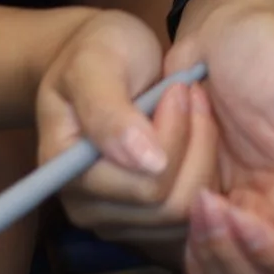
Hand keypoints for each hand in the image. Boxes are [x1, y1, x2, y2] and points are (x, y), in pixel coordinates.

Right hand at [39, 8, 214, 244]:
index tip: (178, 90)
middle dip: (192, 144)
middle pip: (167, 205)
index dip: (172, 140)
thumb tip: (145, 162)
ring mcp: (119, 220)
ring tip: (195, 109)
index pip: (142, 187)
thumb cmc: (98, 53)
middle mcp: (89, 209)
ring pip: (186, 211)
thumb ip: (109, 112)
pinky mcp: (148, 221)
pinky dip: (206, 171)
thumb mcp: (94, 64)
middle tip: (192, 94)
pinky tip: (198, 134)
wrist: (106, 58)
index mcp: (68, 176)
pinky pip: (193, 212)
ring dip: (203, 155)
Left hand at [170, 0, 273, 273]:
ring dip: (205, 252)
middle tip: (203, 206)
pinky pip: (193, 257)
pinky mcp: (204, 208)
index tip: (236, 214)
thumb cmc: (273, 51)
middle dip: (231, 260)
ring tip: (191, 198)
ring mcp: (242, 215)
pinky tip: (177, 204)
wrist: (222, 27)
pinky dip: (183, 244)